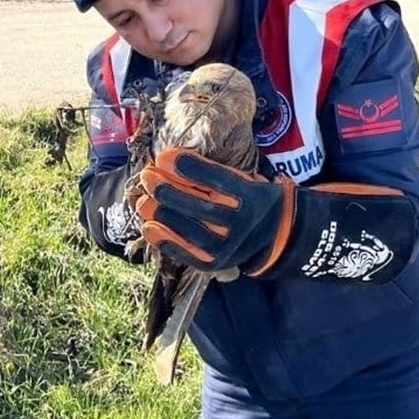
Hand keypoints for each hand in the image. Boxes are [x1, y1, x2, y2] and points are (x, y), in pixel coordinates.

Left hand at [135, 149, 295, 272]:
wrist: (275, 236)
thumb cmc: (251, 198)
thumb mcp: (244, 178)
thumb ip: (214, 171)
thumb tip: (170, 161)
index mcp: (248, 195)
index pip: (211, 177)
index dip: (182, 165)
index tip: (163, 156)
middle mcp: (238, 222)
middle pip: (192, 202)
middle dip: (163, 186)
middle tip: (147, 175)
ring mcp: (224, 246)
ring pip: (182, 225)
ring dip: (157, 210)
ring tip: (143, 199)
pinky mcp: (212, 262)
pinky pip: (181, 250)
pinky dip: (161, 238)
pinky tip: (148, 225)